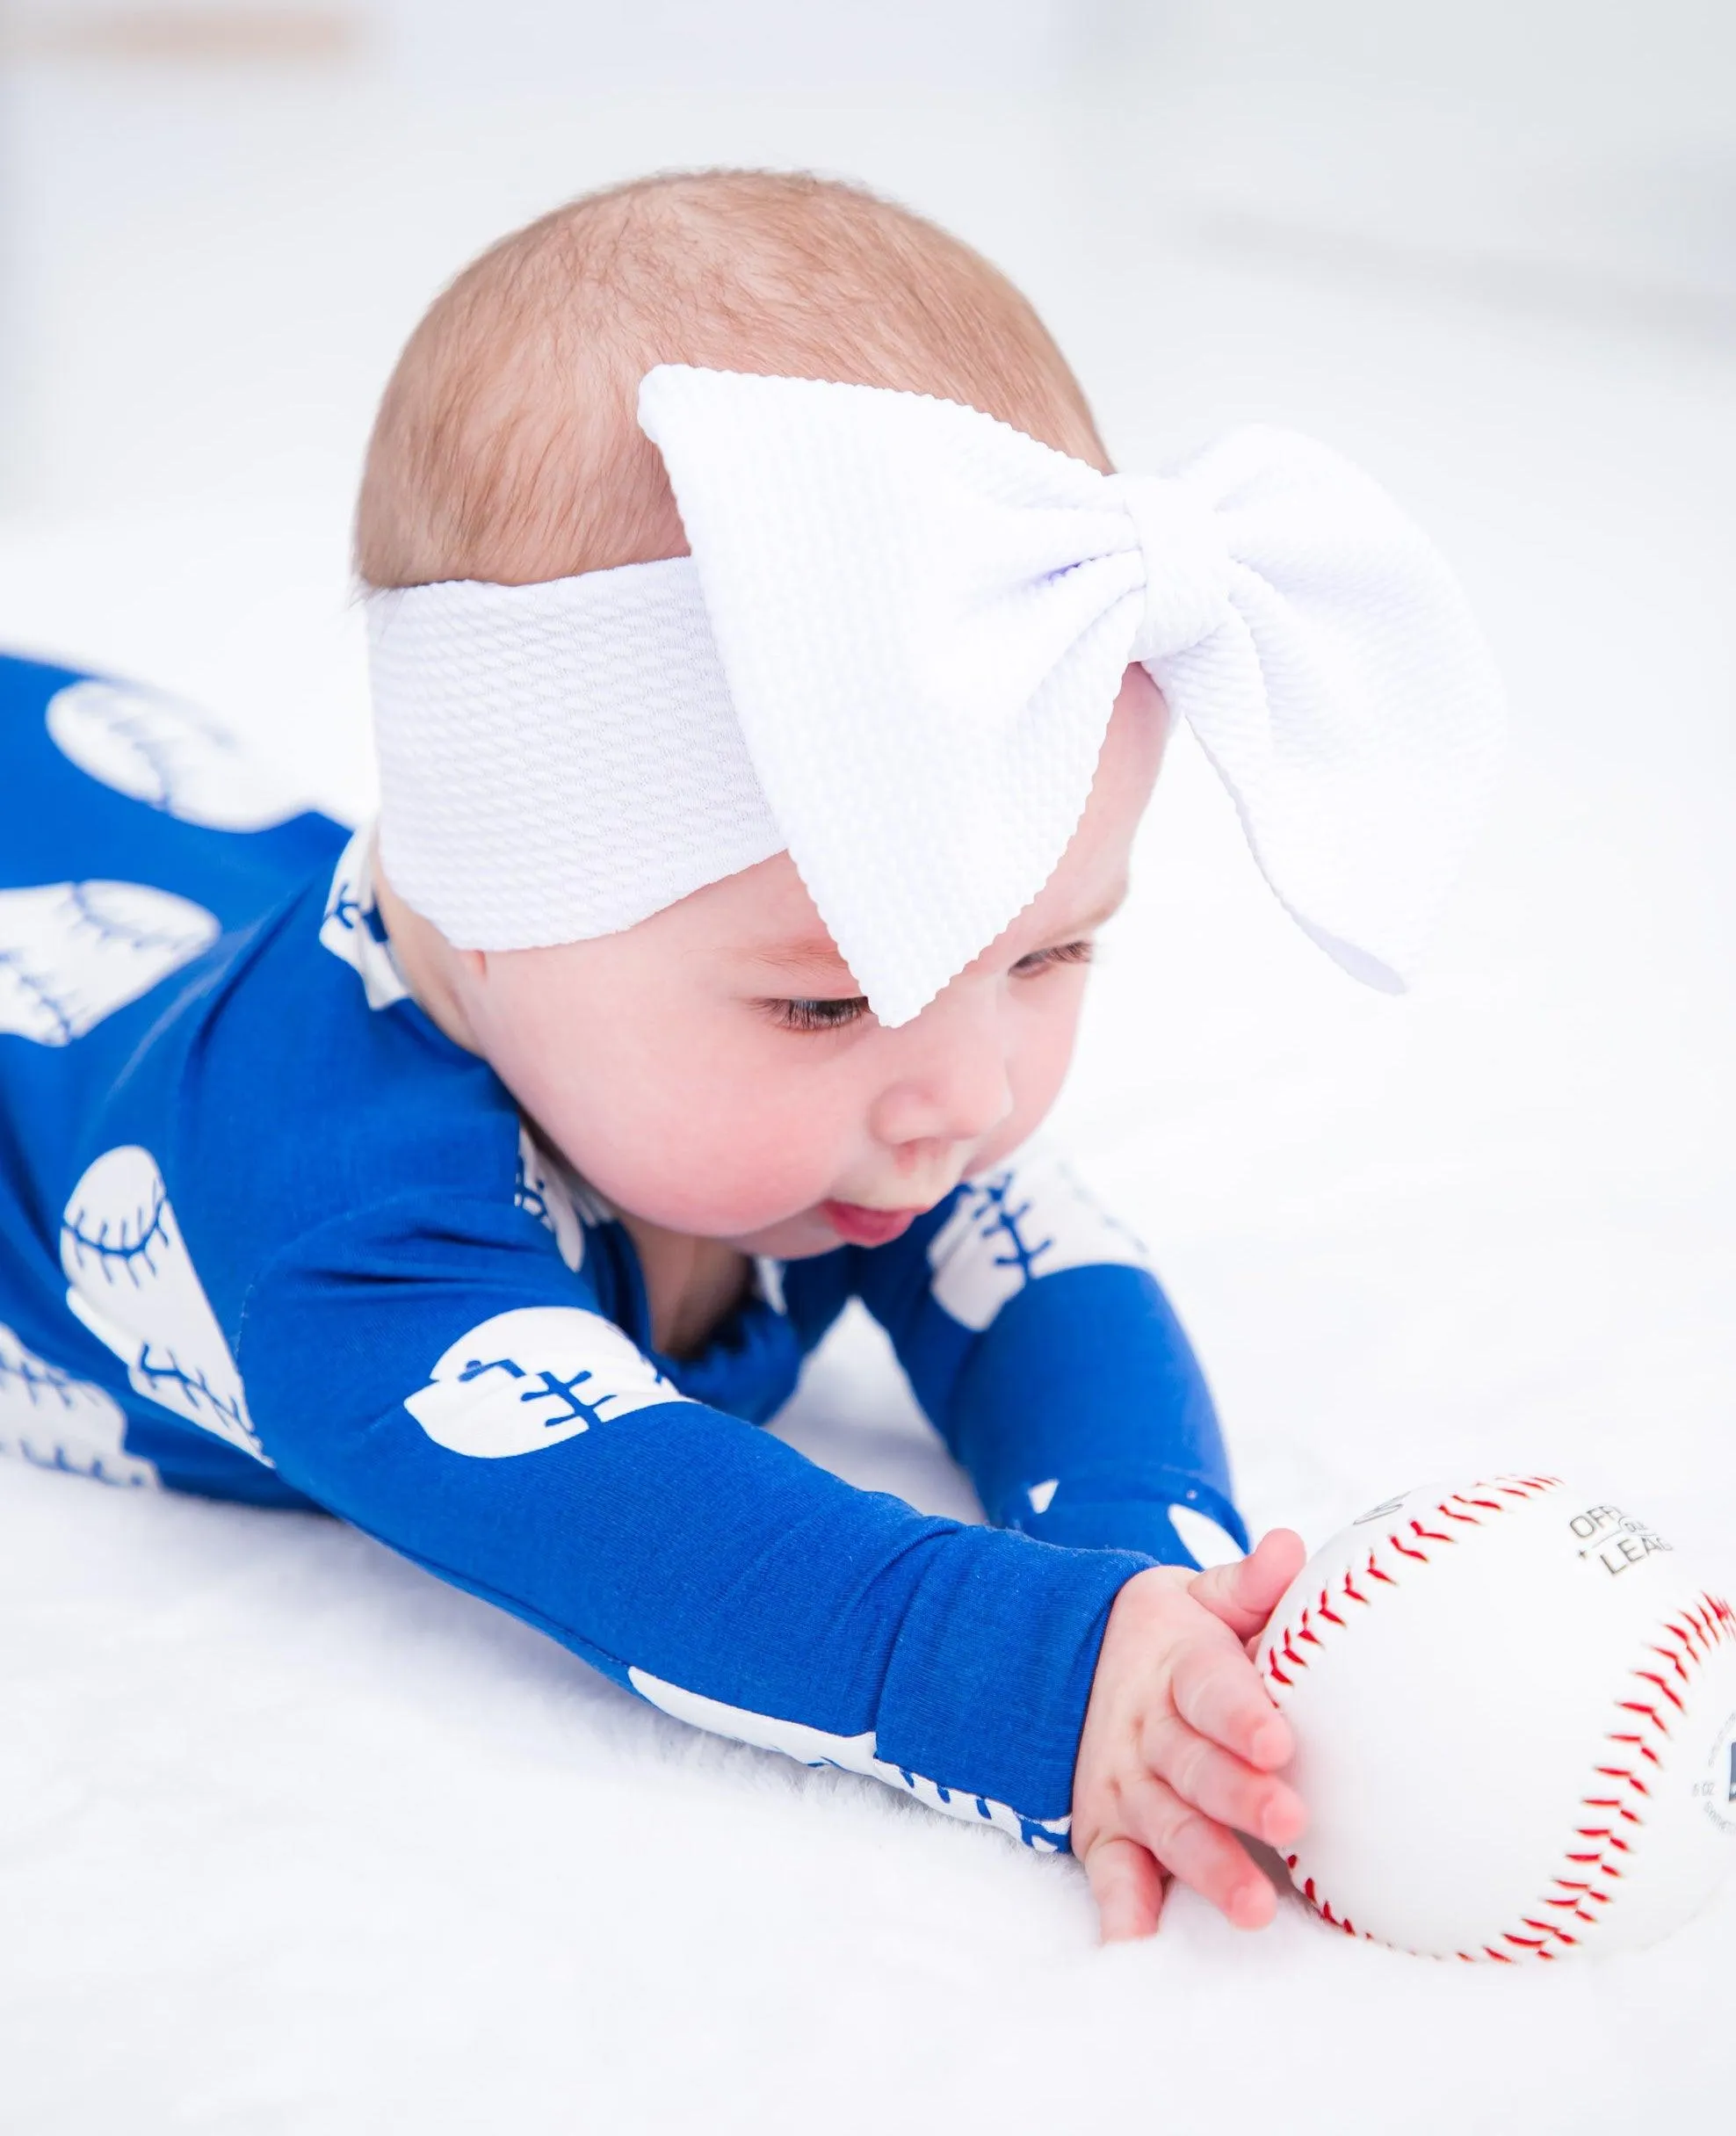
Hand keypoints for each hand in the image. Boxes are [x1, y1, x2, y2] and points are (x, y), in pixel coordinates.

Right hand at [1071, 1529, 1308, 1940]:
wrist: (1070, 1658)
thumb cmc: (1172, 1635)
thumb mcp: (1201, 1596)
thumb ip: (1249, 1584)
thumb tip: (1293, 1548)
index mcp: (1178, 1667)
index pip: (1211, 1690)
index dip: (1242, 1715)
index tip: (1278, 1739)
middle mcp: (1146, 1729)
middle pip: (1194, 1766)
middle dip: (1239, 1796)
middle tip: (1292, 1818)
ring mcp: (1122, 1782)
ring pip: (1165, 1825)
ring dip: (1206, 1865)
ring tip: (1253, 1907)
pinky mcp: (1104, 1826)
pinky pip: (1109, 1871)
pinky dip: (1121, 1908)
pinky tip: (1138, 1943)